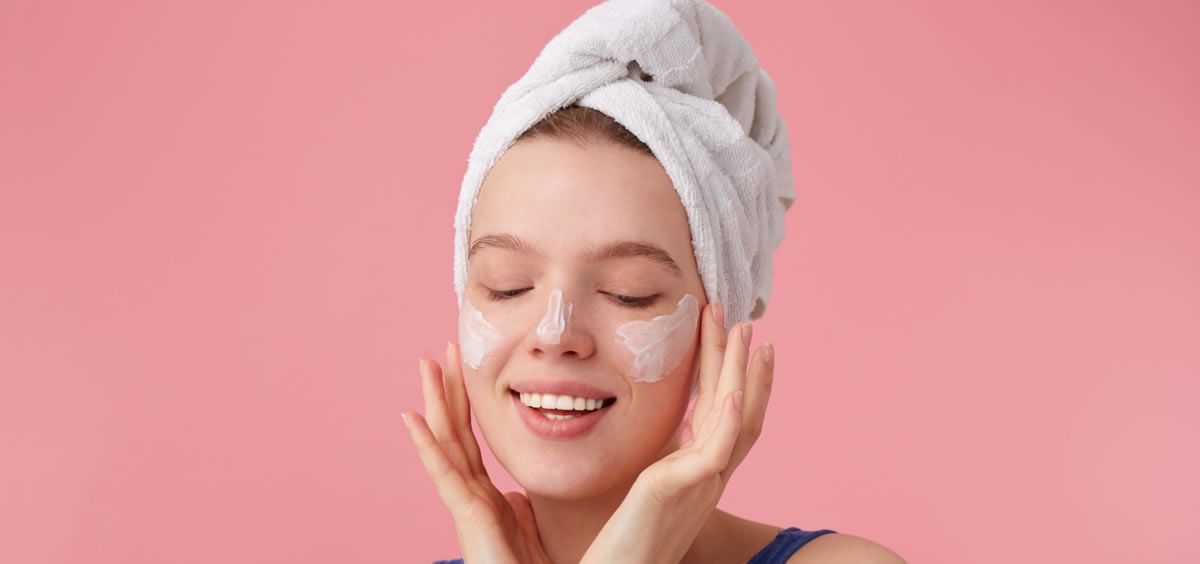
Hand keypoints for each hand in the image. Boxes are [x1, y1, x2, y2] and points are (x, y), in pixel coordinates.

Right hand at [402, 342, 551, 563]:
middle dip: (447, 392)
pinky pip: (445, 476)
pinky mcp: (469, 521)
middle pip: (455, 435)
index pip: (471, 442)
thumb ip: (524, 511)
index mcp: (489, 500)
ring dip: (435, 404)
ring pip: (446, 446)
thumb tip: (522, 495)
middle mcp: (473, 500)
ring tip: (425, 366)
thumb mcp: (534, 534)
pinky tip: (410, 417)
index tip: (462, 368)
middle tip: (439, 351)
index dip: (466, 405)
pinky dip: (426, 446)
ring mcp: (467, 510)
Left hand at [581, 303, 773, 563]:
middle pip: (738, 409)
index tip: (738, 343)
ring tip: (743, 331)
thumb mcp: (644, 493)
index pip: (723, 417)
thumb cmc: (620, 546)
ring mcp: (699, 484)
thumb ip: (657, 466)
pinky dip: (730, 417)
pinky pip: (715, 450)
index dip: (735, 378)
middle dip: (741, 362)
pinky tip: (735, 388)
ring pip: (734, 419)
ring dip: (741, 372)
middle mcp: (707, 479)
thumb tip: (653, 444)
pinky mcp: (679, 491)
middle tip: (744, 320)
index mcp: (696, 474)